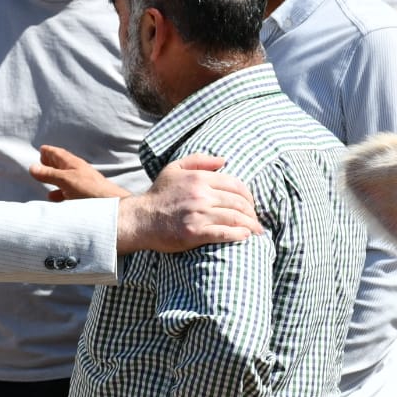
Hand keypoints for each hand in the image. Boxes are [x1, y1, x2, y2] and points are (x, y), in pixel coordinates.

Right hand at [29, 144, 128, 200]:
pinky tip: (54, 198)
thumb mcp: (66, 180)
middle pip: (61, 164)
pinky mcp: (83, 196)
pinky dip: (59, 192)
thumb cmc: (90, 189)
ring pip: (64, 178)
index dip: (49, 151)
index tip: (41, 149)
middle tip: (42, 161)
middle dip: (51, 163)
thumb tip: (32, 167)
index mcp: (72, 163)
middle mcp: (77, 171)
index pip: (58, 153)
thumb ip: (49, 174)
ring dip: (54, 178)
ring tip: (44, 179)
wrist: (111, 204)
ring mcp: (81, 183)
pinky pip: (67, 192)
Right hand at [115, 154, 261, 253]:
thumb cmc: (158, 195)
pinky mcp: (195, 233)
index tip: (251, 204)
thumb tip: (224, 160)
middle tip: (256, 220)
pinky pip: (224, 233)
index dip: (248, 195)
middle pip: (238, 202)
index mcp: (199, 178)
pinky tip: (245, 236)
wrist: (140, 219)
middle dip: (251, 212)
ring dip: (250, 225)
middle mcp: (201, 195)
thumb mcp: (174, 169)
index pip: (235, 185)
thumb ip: (199, 160)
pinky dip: (238, 235)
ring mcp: (198, 214)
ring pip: (235, 218)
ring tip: (256, 230)